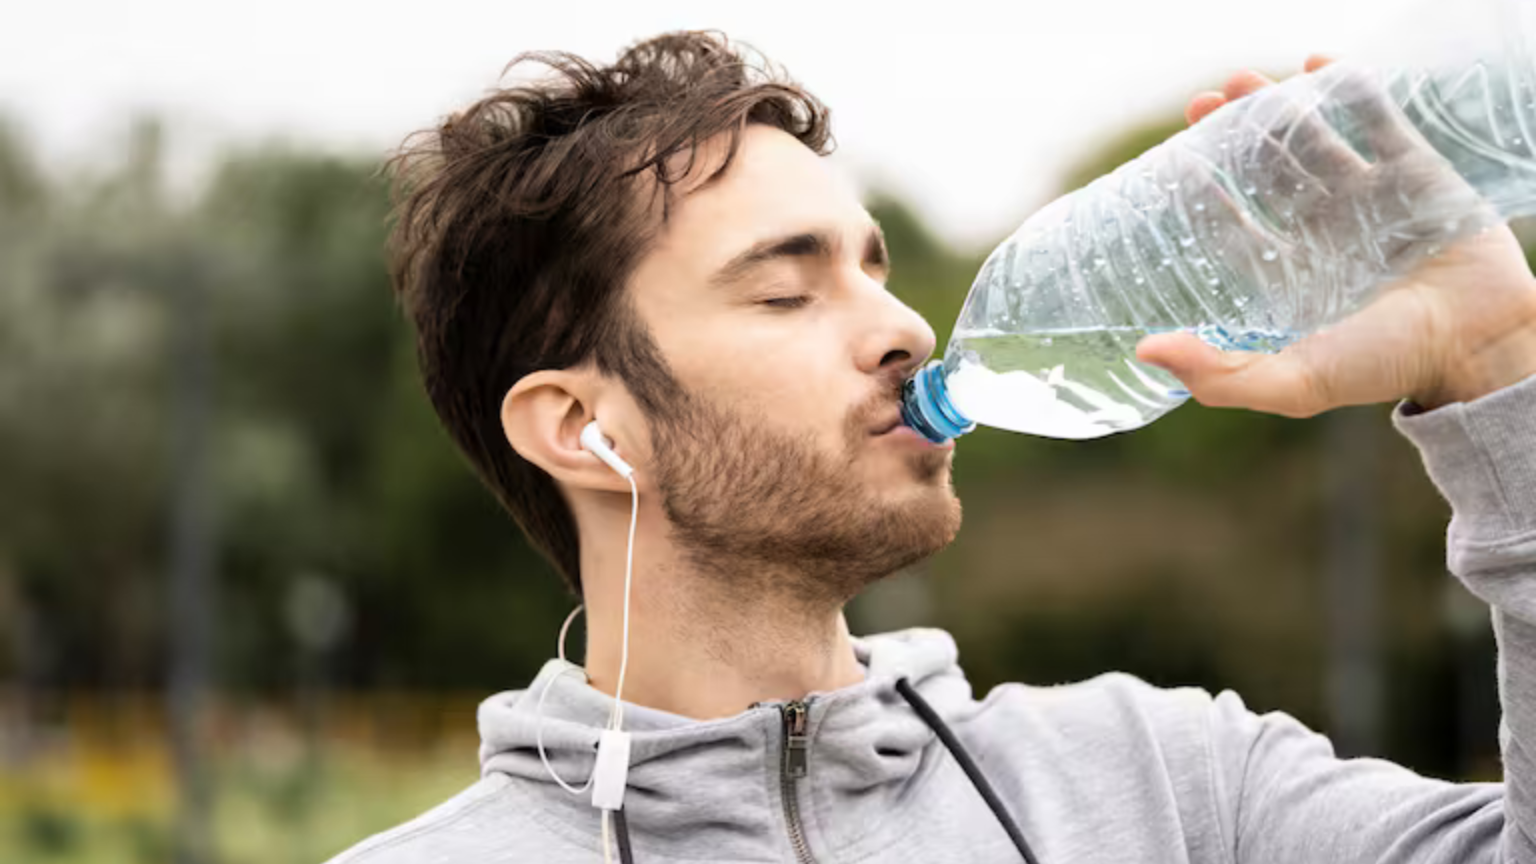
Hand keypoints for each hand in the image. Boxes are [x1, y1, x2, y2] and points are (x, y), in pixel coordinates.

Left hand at [1137, 56, 1535, 413]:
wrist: (1479, 344)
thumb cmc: (1385, 367)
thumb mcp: (1294, 384)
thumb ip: (1220, 376)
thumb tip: (1144, 353)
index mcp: (1290, 275)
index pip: (1233, 225)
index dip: (1201, 194)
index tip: (1171, 161)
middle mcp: (1324, 233)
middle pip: (1266, 173)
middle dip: (1233, 136)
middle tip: (1202, 102)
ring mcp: (1370, 200)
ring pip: (1313, 141)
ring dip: (1279, 108)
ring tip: (1243, 79)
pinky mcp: (1416, 174)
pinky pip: (1378, 121)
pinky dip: (1350, 90)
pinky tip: (1319, 63)